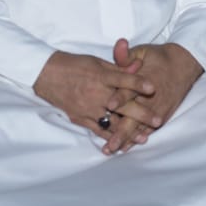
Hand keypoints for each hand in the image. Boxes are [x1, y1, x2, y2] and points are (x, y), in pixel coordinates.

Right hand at [34, 49, 156, 139]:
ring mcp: (88, 108)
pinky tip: (122, 143)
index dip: (138, 83)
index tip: (153, 87)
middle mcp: (96, 93)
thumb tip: (139, 65)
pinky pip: (98, 130)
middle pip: (122, 105)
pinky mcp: (80, 119)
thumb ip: (119, 68)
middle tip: (158, 120)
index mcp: (100, 76)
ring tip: (143, 137)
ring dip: (128, 131)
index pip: (123, 80)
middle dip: (141, 114)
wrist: (47, 75)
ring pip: (112, 122)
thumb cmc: (74, 66)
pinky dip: (110, 137)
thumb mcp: (97, 62)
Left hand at [99, 38, 201, 154]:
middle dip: (121, 131)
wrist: (183, 65)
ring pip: (140, 127)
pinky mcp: (161, 115)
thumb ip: (127, 54)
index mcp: (143, 81)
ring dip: (126, 139)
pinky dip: (137, 139)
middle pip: (134, 117)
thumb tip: (119, 44)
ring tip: (112, 150)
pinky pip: (148, 130)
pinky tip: (126, 147)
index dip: (119, 97)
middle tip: (109, 143)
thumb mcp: (142, 52)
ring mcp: (157, 109)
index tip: (108, 105)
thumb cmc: (158, 58)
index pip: (130, 90)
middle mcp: (150, 99)